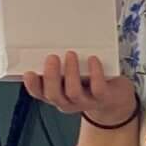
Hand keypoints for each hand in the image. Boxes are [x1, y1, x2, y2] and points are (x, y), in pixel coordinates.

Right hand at [23, 53, 138, 127]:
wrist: (116, 100)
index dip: (33, 86)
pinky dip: (95, 72)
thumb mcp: (72, 75)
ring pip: (73, 92)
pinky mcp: (103, 98)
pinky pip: (97, 88)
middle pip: (54, 95)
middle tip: (52, 57)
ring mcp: (86, 102)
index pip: (39, 94)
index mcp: (57, 95)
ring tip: (71, 54)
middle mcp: (68, 102)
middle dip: (51, 76)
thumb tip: (50, 43)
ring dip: (70, 72)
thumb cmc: (89, 82)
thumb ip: (61, 66)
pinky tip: (92, 59)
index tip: (29, 72)